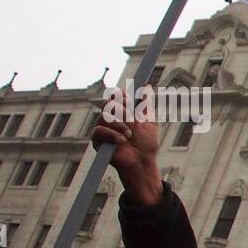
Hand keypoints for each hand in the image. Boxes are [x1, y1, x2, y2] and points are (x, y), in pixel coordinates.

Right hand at [91, 88, 163, 205]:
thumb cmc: (146, 143)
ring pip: (105, 116)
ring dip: (120, 125)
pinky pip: (99, 130)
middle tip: (132, 118)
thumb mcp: (149, 122)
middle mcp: (111, 118)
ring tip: (129, 135)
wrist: (142, 161)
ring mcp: (103, 128)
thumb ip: (146, 105)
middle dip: (121, 109)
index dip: (121, 94)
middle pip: (108, 103)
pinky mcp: (97, 140)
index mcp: (123, 112)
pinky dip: (112, 135)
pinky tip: (122, 140)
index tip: (128, 97)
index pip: (117, 96)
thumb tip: (148, 86)